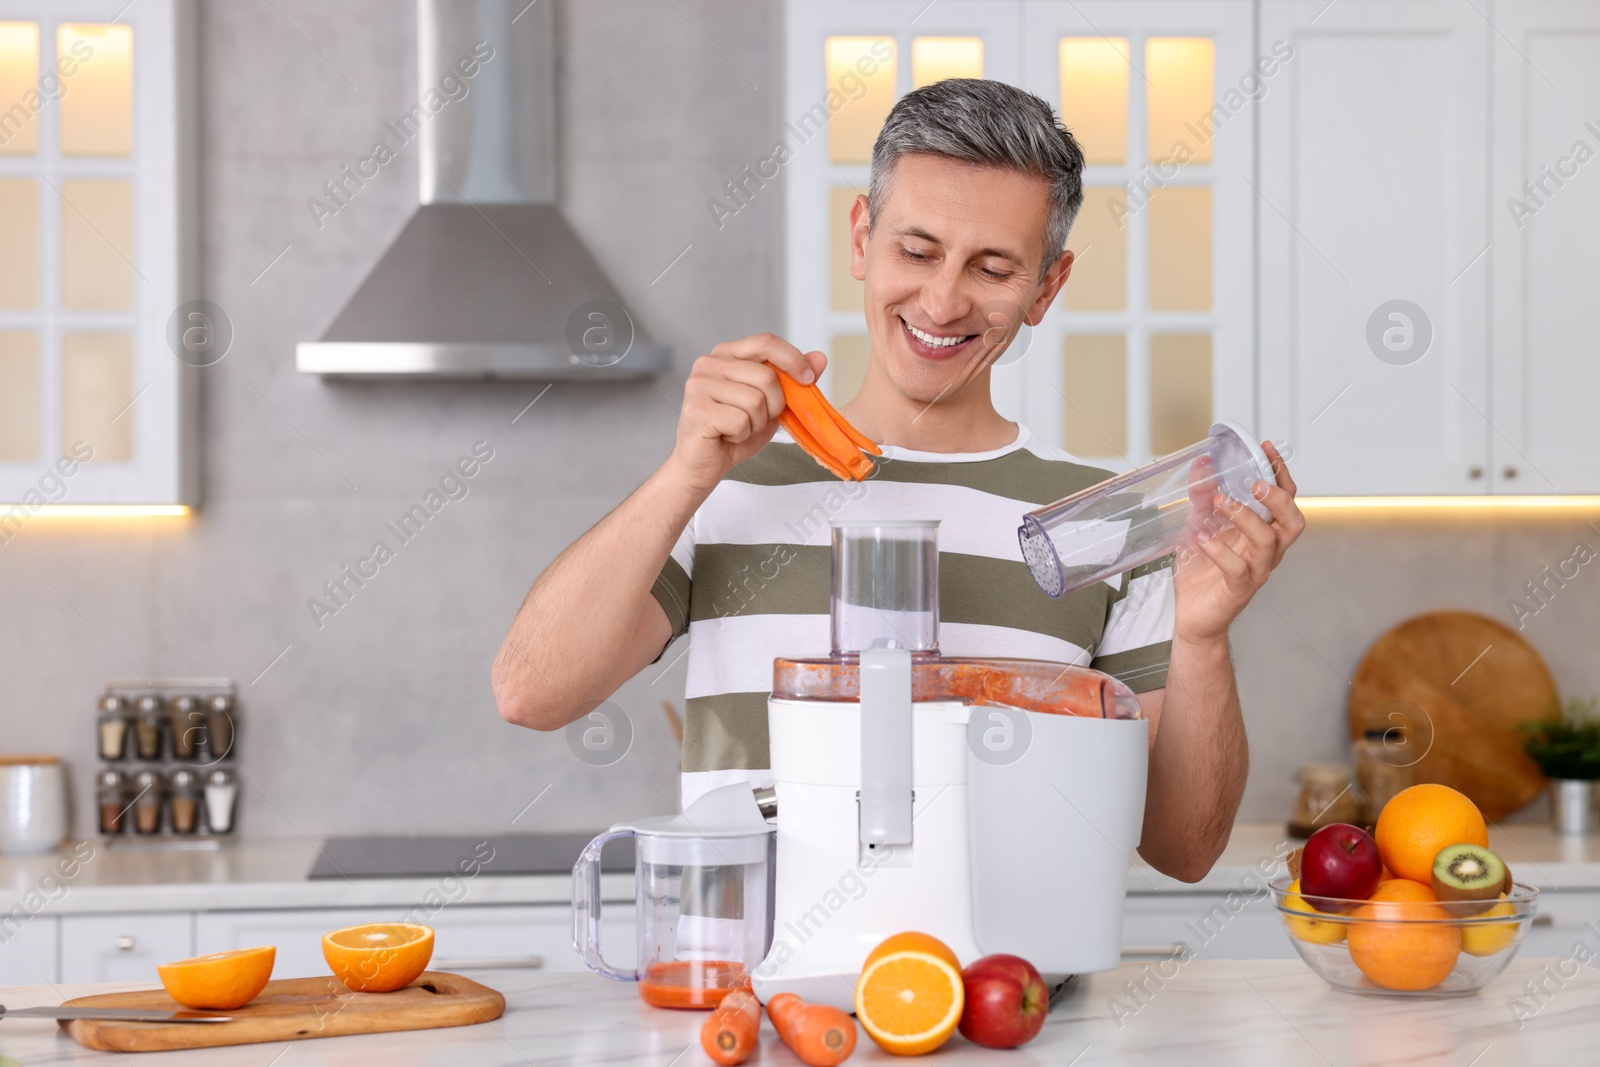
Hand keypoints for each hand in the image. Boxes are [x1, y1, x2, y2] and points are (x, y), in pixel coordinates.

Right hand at [666, 334, 826, 493]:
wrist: (703, 464)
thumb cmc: (734, 432)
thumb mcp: (771, 404)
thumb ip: (793, 381)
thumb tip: (820, 357)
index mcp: (726, 354)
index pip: (765, 342)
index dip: (792, 358)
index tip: (807, 379)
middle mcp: (708, 364)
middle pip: (766, 376)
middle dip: (774, 405)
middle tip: (758, 419)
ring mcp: (699, 385)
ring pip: (755, 400)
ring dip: (757, 423)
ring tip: (740, 428)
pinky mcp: (697, 409)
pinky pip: (741, 421)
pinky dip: (742, 435)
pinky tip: (728, 436)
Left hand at [1172, 441, 1304, 644]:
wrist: (1193, 617)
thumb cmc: (1201, 573)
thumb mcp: (1198, 526)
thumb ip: (1201, 498)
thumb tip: (1202, 464)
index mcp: (1262, 533)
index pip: (1285, 500)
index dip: (1281, 474)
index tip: (1266, 449)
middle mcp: (1266, 552)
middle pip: (1292, 522)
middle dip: (1278, 498)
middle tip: (1253, 483)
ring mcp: (1255, 572)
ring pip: (1268, 542)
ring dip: (1245, 517)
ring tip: (1220, 502)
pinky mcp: (1238, 591)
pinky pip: (1237, 569)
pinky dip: (1219, 550)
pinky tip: (1201, 538)